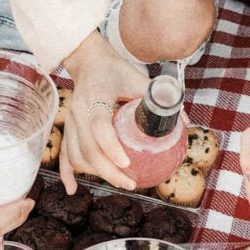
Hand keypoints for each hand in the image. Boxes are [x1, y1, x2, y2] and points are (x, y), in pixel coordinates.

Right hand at [60, 32, 149, 192]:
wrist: (88, 60)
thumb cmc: (116, 69)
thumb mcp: (140, 79)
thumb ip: (159, 99)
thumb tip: (184, 122)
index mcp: (96, 96)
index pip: (99, 125)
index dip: (111, 146)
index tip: (126, 162)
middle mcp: (78, 110)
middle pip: (88, 148)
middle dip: (109, 171)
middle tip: (130, 183)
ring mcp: (70, 120)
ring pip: (76, 155)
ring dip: (95, 173)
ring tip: (119, 182)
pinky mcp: (68, 127)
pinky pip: (64, 153)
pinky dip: (68, 172)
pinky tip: (74, 188)